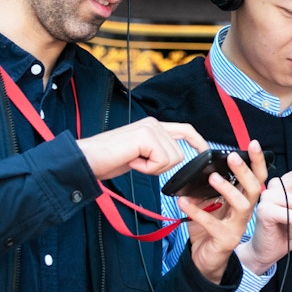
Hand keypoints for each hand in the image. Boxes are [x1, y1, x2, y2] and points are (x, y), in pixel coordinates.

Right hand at [77, 117, 207, 179]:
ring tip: (132, 161)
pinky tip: (131, 161)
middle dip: (161, 167)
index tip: (205, 151)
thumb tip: (174, 157)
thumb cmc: (108, 160)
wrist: (86, 160)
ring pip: (171, 159)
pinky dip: (146, 168)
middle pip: (179, 153)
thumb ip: (155, 151)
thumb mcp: (138, 154)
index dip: (197, 141)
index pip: (184, 130)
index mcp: (152, 126)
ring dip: (152, 168)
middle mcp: (153, 123)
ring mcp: (149, 128)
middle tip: (138, 163)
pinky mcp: (146, 136)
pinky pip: (160, 161)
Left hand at [178, 140, 269, 282]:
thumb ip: (207, 189)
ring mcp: (237, 227)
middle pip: (254, 188)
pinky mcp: (225, 240)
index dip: (257, 161)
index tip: (253, 144)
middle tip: (232, 157)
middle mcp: (245, 213)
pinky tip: (183, 201)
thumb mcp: (208, 204)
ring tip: (213, 177)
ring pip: (242, 205)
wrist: (203, 260)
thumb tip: (199, 172)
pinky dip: (197, 211)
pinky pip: (212, 224)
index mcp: (243, 200)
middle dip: (244, 171)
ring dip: (228, 189)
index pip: (256, 178)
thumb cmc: (208, 229)